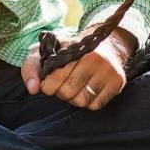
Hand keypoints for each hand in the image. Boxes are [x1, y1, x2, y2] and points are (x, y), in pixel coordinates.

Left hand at [20, 25, 135, 110]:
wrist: (106, 43)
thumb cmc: (70, 51)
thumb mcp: (47, 51)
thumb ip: (31, 67)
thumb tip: (33, 88)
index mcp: (73, 47)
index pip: (55, 77)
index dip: (48, 86)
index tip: (49, 84)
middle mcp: (93, 57)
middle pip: (68, 92)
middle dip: (61, 92)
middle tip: (64, 85)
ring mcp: (107, 69)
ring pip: (82, 101)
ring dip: (75, 99)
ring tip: (76, 87)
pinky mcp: (118, 81)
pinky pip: (96, 105)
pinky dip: (89, 102)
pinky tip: (89, 89)